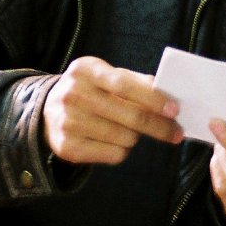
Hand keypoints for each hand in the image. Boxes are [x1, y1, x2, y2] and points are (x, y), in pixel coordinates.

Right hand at [42, 56, 181, 165]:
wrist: (49, 110)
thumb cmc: (91, 89)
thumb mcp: (107, 75)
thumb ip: (135, 82)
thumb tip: (168, 96)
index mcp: (86, 70)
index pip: (124, 85)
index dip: (153, 99)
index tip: (174, 110)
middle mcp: (73, 95)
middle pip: (129, 116)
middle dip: (158, 126)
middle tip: (176, 133)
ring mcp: (68, 122)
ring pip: (124, 138)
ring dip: (136, 137)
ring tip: (131, 130)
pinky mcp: (68, 147)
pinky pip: (113, 155)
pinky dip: (123, 150)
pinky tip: (115, 141)